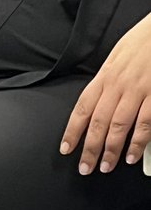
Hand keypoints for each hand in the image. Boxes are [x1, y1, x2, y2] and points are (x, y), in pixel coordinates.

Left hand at [59, 12, 150, 173]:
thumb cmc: (143, 41)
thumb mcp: (117, 57)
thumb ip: (106, 82)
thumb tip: (94, 107)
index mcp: (106, 76)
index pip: (82, 108)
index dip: (72, 131)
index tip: (66, 149)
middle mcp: (118, 85)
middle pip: (98, 123)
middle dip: (90, 149)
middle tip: (85, 167)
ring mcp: (138, 90)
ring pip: (119, 126)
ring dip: (111, 150)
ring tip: (106, 166)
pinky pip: (145, 123)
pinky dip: (138, 142)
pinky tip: (132, 156)